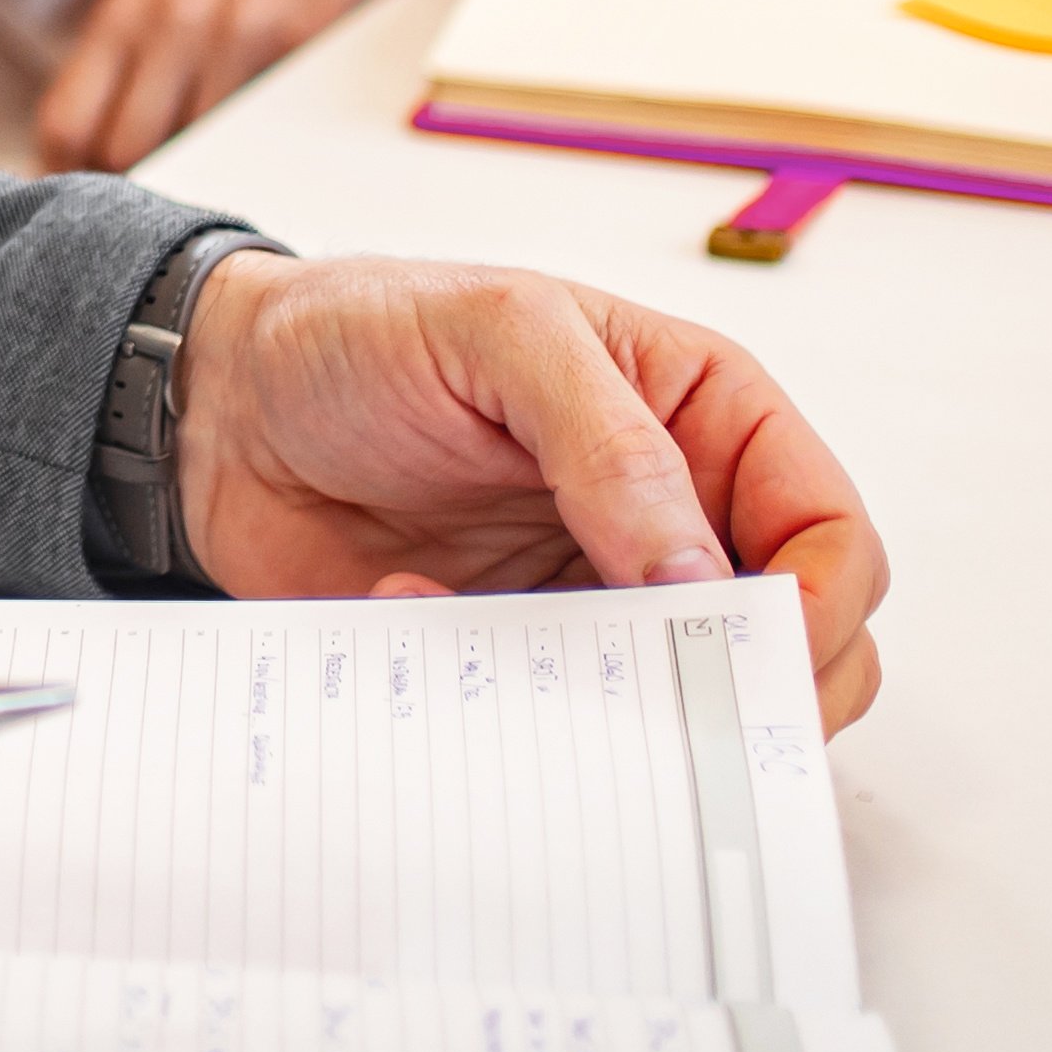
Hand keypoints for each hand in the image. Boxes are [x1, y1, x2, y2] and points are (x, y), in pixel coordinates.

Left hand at [33, 0, 490, 172]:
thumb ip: (133, 48)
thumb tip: (97, 137)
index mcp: (126, 6)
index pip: (65, 127)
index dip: (77, 177)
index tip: (100, 196)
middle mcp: (169, 20)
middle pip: (122, 154)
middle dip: (138, 186)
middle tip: (165, 198)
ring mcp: (236, 32)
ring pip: (191, 155)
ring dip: (201, 181)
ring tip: (219, 183)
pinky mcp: (299, 39)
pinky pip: (259, 137)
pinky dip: (255, 163)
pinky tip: (266, 156)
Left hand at [169, 252, 888, 730]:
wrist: (222, 401)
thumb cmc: (364, 330)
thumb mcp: (498, 331)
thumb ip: (609, 441)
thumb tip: (699, 570)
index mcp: (702, 414)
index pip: (829, 530)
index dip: (820, 601)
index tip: (755, 644)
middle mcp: (671, 512)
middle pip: (794, 641)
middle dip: (747, 681)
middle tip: (664, 693)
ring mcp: (600, 592)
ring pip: (687, 698)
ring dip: (623, 703)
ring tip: (526, 652)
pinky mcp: (519, 651)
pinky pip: (565, 720)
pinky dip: (512, 703)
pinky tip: (416, 614)